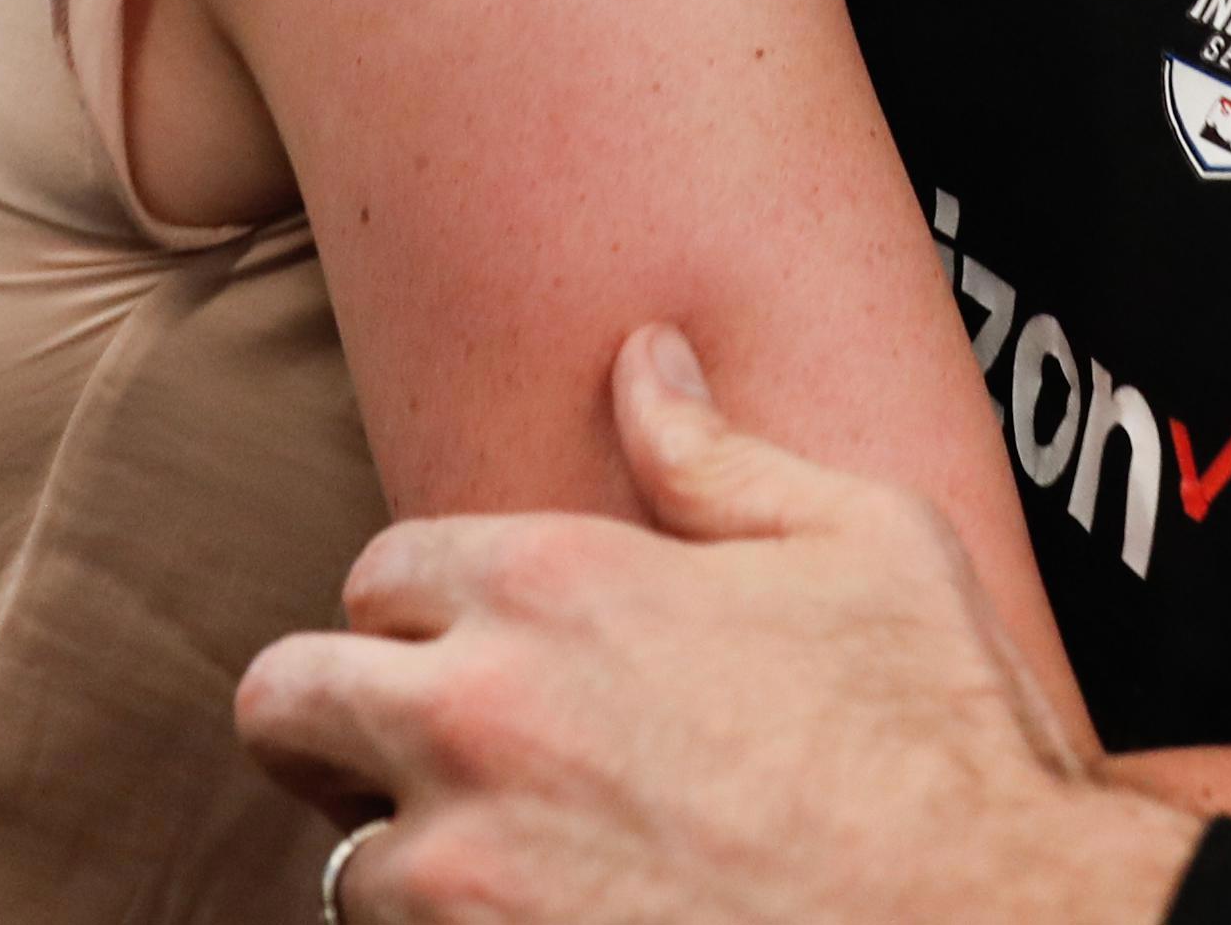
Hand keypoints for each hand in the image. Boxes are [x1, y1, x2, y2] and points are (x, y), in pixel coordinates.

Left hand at [235, 326, 1201, 924]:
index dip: (423, 611)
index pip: (380, 575)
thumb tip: (644, 361)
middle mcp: (482, 719)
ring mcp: (473, 874)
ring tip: (501, 865)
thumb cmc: (943, 739)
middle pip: (287, 702)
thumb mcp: (862, 542)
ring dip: (401, 857)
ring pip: (340, 859)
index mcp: (558, 584)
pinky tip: (540, 920)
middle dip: (328, 721)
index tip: (470, 647)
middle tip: (401, 755)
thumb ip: (717, 456)